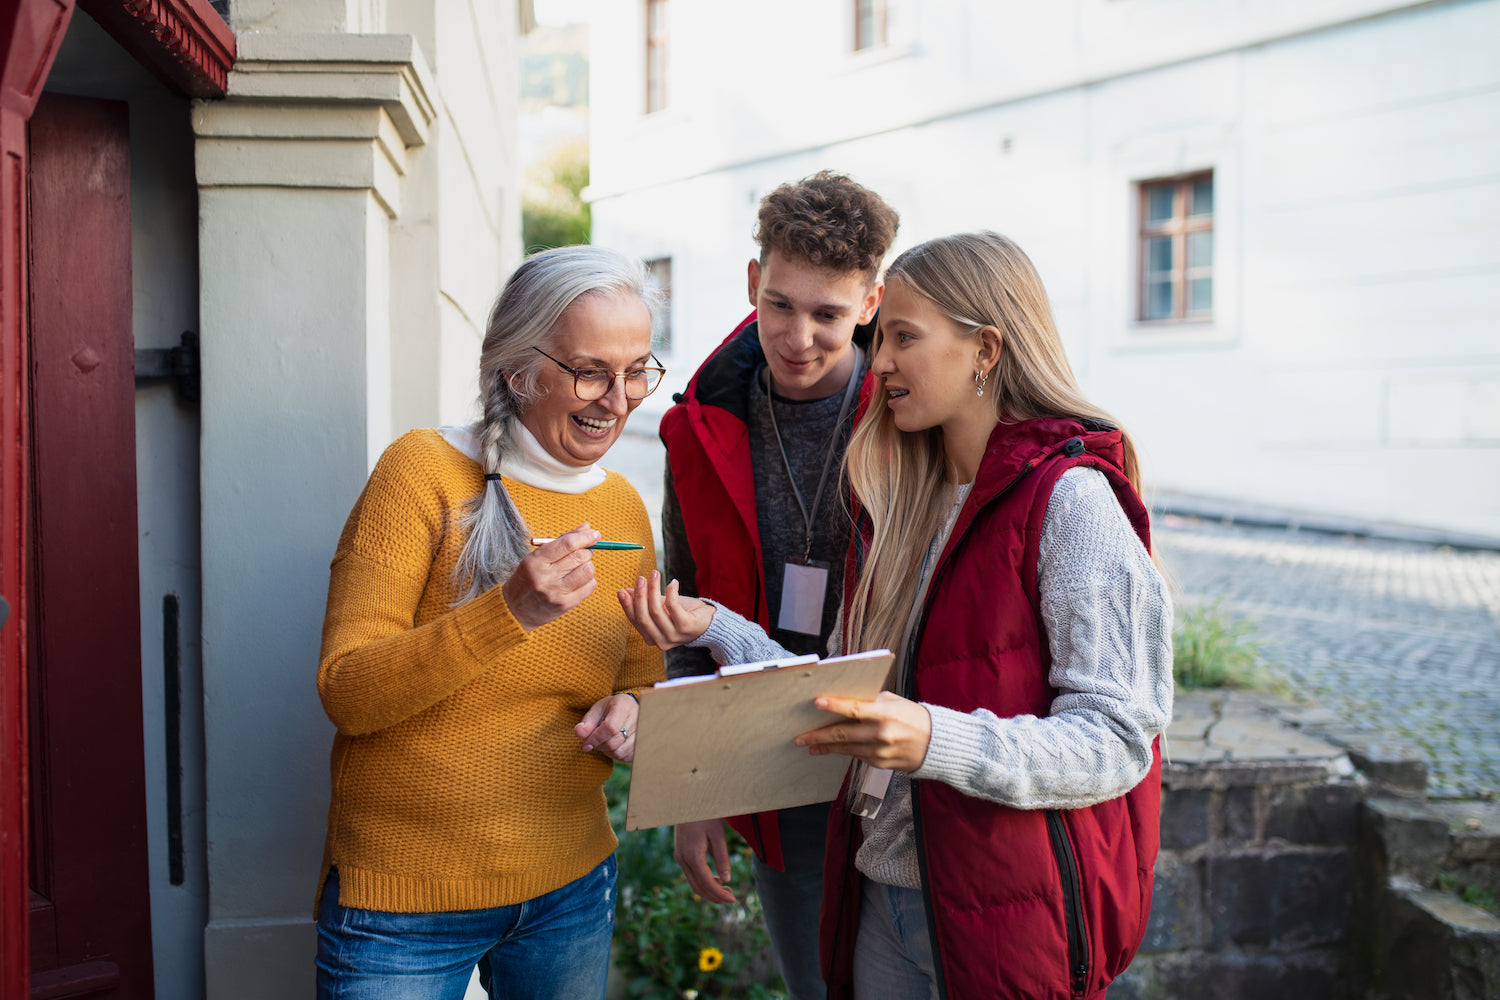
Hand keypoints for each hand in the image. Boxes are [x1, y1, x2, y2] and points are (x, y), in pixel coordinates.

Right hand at [502, 524, 599, 631]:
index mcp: (535, 561)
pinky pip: (590, 586)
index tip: (595, 534)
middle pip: (580, 557)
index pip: (567, 544)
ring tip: (579, 566)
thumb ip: (562, 541)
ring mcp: (556, 593)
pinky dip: (588, 579)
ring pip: (587, 571)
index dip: (585, 537)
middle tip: (585, 550)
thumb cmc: (528, 578)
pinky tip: (578, 580)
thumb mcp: (536, 557)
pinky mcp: (566, 605)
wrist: (515, 611)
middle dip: (587, 550)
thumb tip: (587, 528)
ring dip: (588, 565)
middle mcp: (545, 577)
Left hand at [575, 693, 638, 762]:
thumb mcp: (597, 710)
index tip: (585, 744)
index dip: (595, 738)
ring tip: (604, 741)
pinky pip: (625, 757)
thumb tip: (579, 732)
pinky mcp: (644, 744)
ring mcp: (643, 732)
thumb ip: (587, 721)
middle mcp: (638, 718)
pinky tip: (613, 745)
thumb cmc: (610, 709)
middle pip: (613, 742)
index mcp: (624, 704)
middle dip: (598, 745)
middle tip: (593, 740)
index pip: (610, 727)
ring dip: (606, 751)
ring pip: (619, 752)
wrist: (629, 709)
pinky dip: (615, 754)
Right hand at [617, 571, 715, 649]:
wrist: (708, 622)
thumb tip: (624, 591)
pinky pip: (673, 606)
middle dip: (640, 596)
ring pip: (656, 611)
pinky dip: (671, 592)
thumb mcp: (660, 606)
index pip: (635, 621)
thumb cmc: (682, 613)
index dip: (627, 605)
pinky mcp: (686, 627)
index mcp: (651, 637)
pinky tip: (673, 582)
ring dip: (654, 589)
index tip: (621, 590)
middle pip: (643, 617)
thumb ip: (643, 601)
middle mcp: (660, 641)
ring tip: (655, 574)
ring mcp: (673, 636)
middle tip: (641, 578)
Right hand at [673, 819, 735, 903]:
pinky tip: (716, 878)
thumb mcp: (718, 834)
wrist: (687, 801)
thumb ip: (722, 858)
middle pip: (698, 888)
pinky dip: (703, 881)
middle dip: (715, 896)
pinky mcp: (680, 854)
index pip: (707, 883)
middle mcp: (683, 860)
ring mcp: (679, 857)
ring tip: (726, 890)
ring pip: (693, 883)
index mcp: (693, 856)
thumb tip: (726, 880)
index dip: (720, 895)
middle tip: (732, 897)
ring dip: (709, 890)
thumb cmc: (705, 814)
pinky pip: (691, 874)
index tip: (733, 900)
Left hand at [794, 691, 932, 772]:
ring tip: (809, 745)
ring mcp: (881, 751)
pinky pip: (857, 756)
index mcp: (886, 713)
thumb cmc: (913, 716)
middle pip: (843, 734)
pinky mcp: (881, 764)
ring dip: (826, 747)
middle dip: (818, 736)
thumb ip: (871, 700)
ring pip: (846, 749)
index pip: (855, 709)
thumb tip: (845, 698)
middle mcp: (882, 734)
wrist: (936, 743)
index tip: (817, 703)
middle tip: (800, 737)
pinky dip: (844, 751)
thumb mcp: (894, 701)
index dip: (835, 706)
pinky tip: (831, 749)